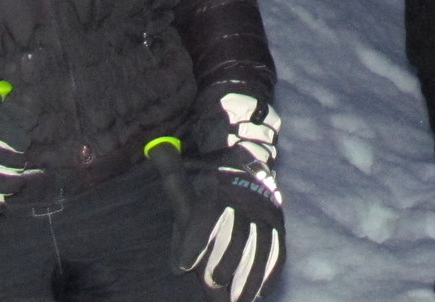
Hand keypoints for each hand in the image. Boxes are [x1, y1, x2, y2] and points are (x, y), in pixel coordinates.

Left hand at [168, 94, 284, 301]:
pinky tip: (260, 293)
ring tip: (237, 299)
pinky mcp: (278, 230)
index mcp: (220, 191)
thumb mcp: (189, 185)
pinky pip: (278, 251)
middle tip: (213, 282)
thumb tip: (156, 147)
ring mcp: (265, 217)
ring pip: (262, 246)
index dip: (196, 239)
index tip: (182, 265)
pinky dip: (270, 274)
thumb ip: (172, 175)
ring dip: (250, 275)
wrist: (250, 177)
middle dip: (227, 259)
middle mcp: (245, 202)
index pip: (208, 214)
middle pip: (238, 232)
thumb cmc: (209, 194)